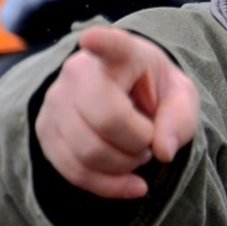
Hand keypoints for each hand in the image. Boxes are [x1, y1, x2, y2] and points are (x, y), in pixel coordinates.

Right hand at [36, 27, 199, 198]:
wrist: (123, 99)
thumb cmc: (154, 94)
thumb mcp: (180, 99)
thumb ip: (180, 120)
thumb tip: (164, 151)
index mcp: (122, 54)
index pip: (112, 46)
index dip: (101, 42)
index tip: (91, 39)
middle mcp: (80, 71)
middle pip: (107, 119)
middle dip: (138, 144)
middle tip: (148, 141)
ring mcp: (56, 100)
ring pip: (87, 151)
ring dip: (124, 165)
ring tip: (136, 154)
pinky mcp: (45, 129)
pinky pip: (72, 170)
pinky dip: (107, 186)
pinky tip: (130, 184)